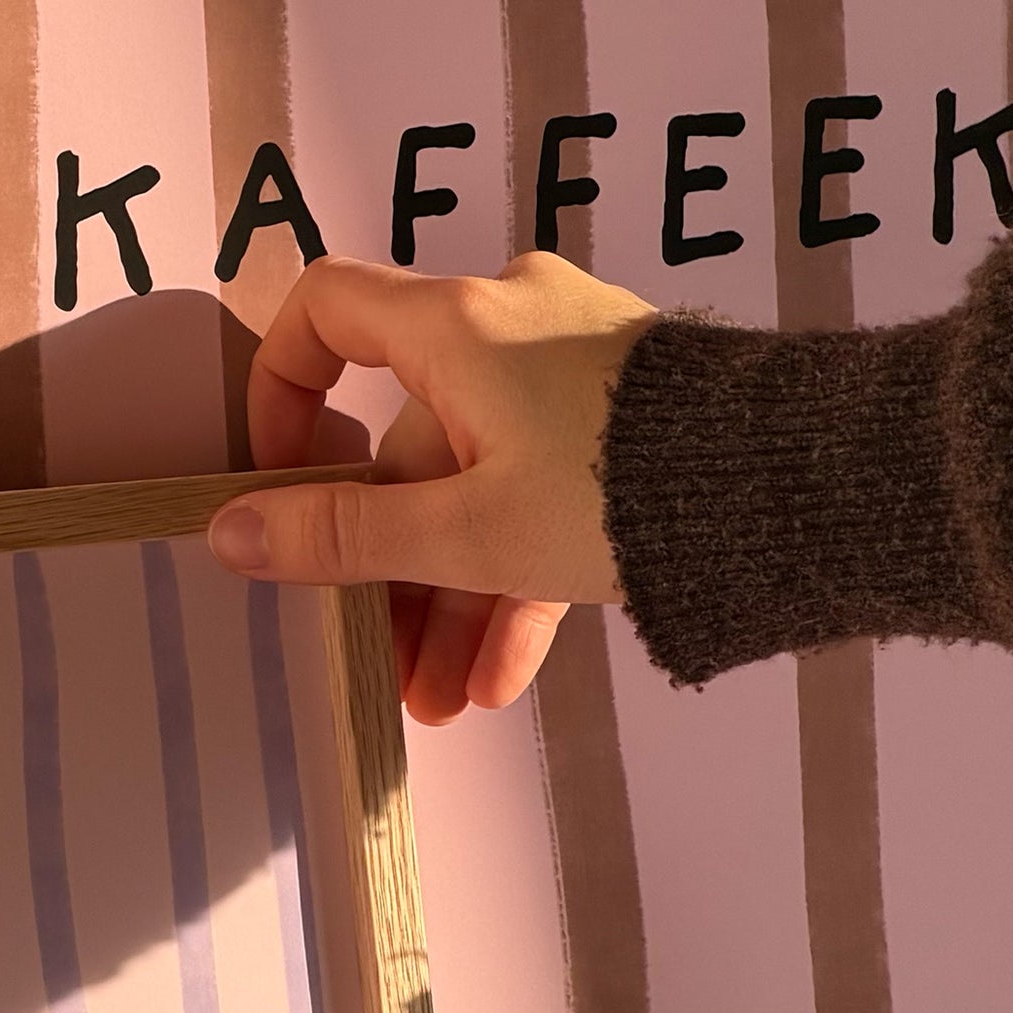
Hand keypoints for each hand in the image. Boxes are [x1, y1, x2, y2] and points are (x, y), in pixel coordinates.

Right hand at [208, 253, 656, 724]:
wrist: (783, 484)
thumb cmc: (618, 489)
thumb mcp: (462, 532)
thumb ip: (342, 536)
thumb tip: (230, 534)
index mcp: (457, 327)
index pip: (328, 312)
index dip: (283, 390)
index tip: (277, 478)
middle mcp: (510, 329)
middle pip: (410, 447)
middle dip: (392, 569)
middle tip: (375, 659)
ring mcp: (571, 376)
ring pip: (479, 491)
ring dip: (451, 601)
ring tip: (438, 701)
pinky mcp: (623, 424)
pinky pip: (544, 500)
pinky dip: (516, 581)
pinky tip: (499, 680)